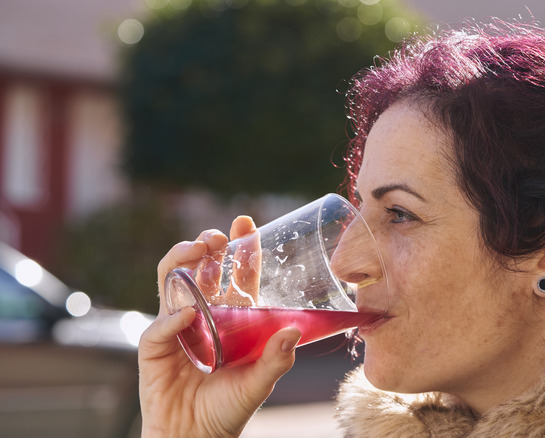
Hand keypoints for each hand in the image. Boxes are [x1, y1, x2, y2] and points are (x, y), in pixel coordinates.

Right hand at [139, 216, 301, 437]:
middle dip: (207, 245)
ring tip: (200, 249)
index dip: (241, 247)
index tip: (245, 222)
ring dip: (184, 260)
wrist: (195, 437)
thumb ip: (277, 359)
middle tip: (219, 236)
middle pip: (200, 267)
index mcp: (229, 316)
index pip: (235, 273)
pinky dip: (174, 316)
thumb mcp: (260, 381)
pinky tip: (189, 313)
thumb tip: (294, 331)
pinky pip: (161, 325)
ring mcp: (175, 327)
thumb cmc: (228, 408)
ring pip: (173, 281)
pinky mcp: (154, 347)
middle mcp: (201, 314)